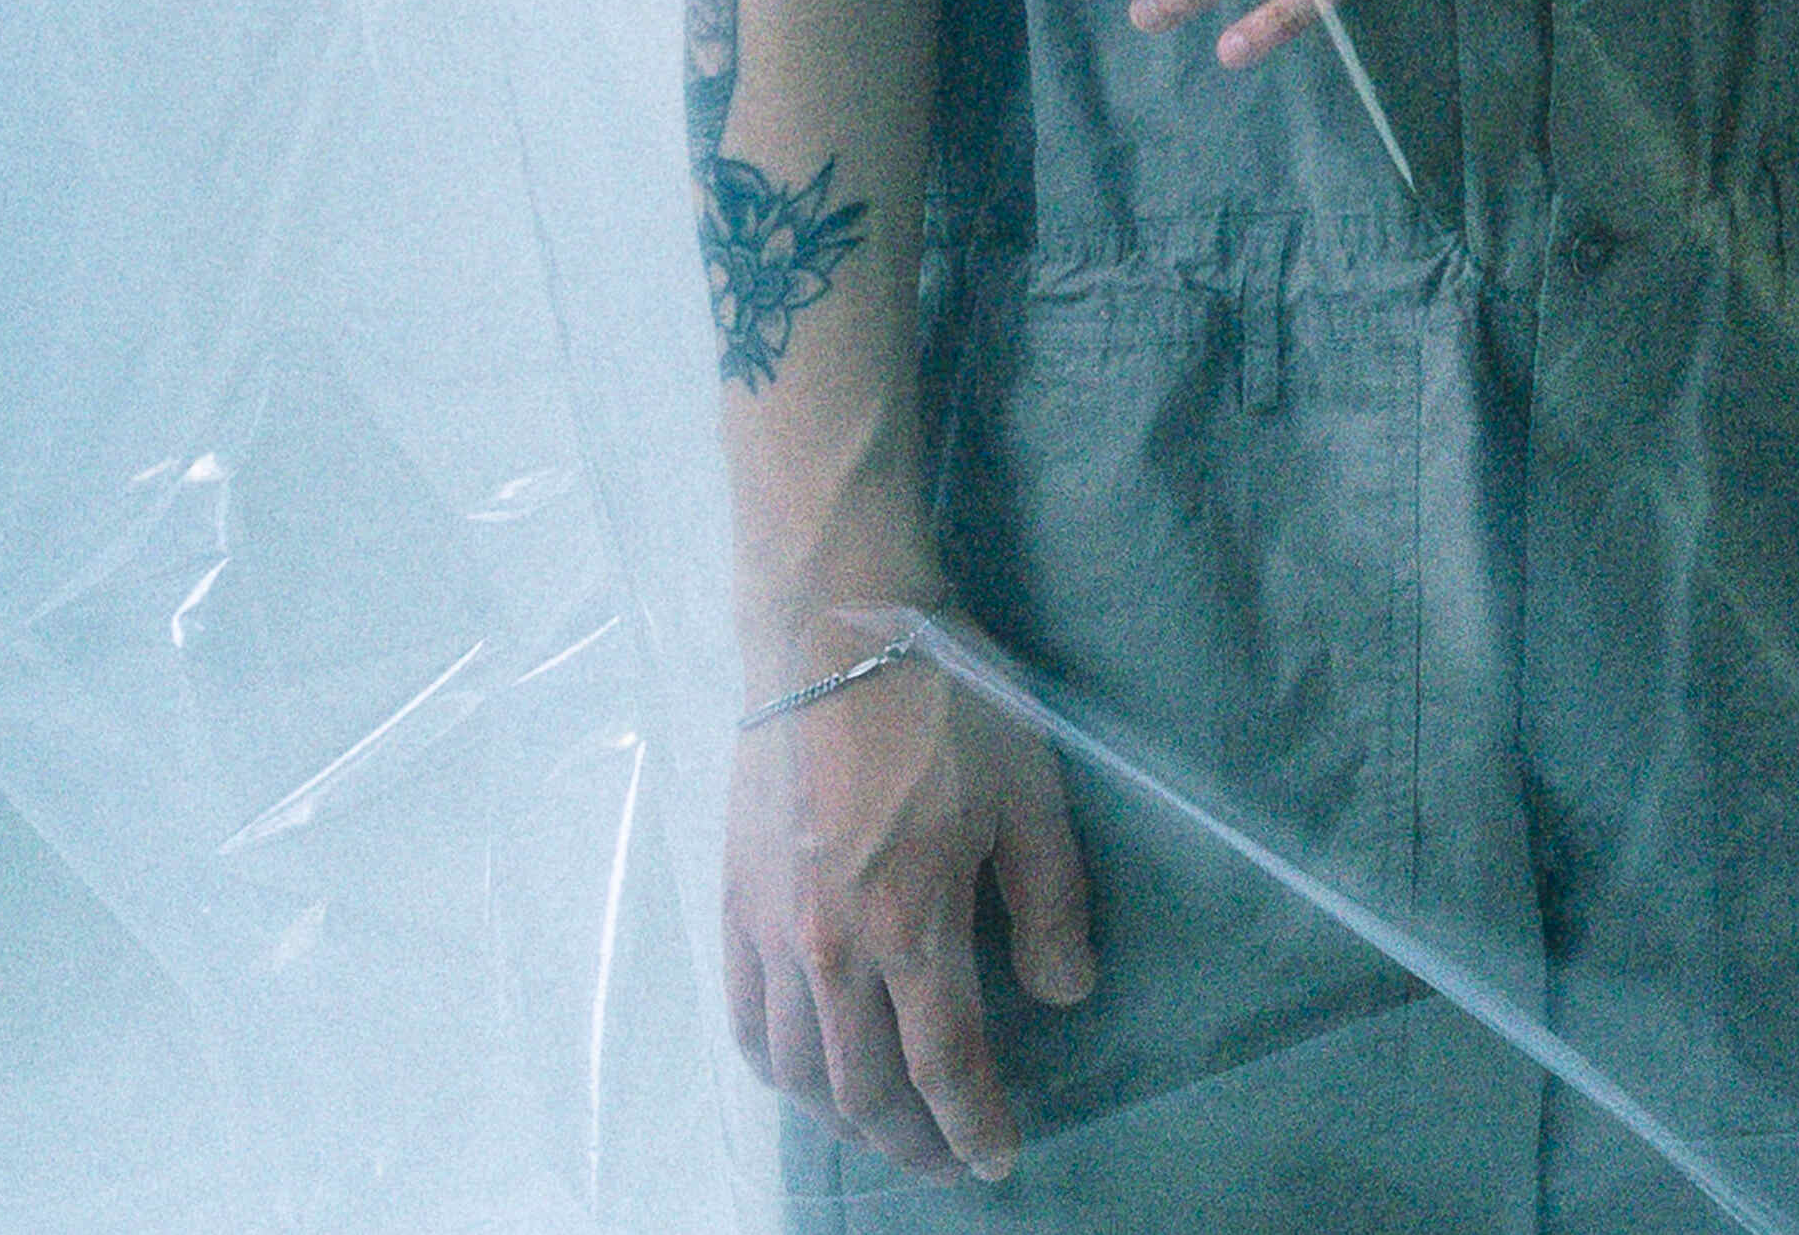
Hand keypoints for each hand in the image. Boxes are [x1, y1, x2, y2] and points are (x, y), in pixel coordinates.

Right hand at [724, 631, 1093, 1183]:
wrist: (832, 635)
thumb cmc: (945, 706)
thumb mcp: (1030, 795)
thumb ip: (1050, 903)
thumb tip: (1065, 993)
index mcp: (911, 924)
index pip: (944, 1062)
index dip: (972, 1123)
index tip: (996, 1160)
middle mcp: (830, 948)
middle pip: (864, 1086)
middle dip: (909, 1140)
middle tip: (943, 1164)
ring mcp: (772, 932)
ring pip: (797, 1070)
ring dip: (843, 1118)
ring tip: (884, 1134)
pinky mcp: (734, 906)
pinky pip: (746, 1022)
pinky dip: (779, 1071)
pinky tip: (806, 1079)